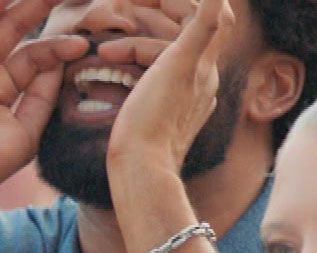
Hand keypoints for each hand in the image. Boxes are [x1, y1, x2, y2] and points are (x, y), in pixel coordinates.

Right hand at [106, 0, 235, 177]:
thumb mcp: (179, 62)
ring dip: (134, 49)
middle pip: (181, 39)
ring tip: (105, 52)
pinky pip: (151, 84)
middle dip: (153, 22)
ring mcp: (184, 102)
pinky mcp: (165, 119)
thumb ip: (204, 25)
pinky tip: (114, 73)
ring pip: (161, 62)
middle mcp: (202, 83)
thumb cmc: (155, 120)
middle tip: (124, 12)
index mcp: (206, 67)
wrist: (141, 171)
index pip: (211, 19)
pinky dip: (133, 71)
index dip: (189, 1)